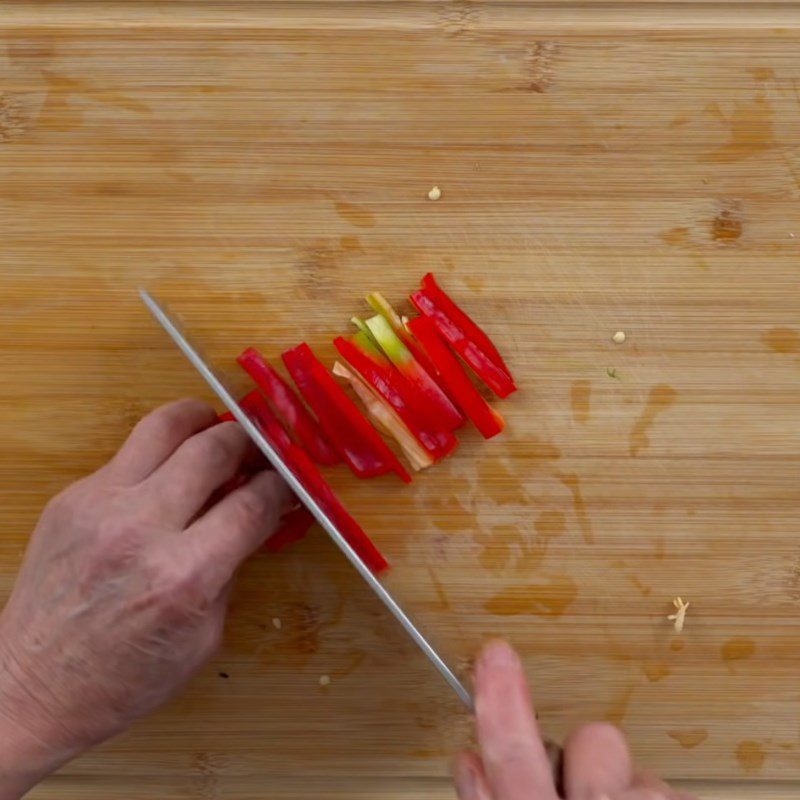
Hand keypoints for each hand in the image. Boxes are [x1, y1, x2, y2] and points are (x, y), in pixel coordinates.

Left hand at [0, 399, 289, 797]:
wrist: (31, 688)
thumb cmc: (126, 677)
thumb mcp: (205, 636)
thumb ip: (232, 568)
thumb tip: (255, 514)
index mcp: (185, 576)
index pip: (253, 502)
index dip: (282, 484)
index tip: (289, 480)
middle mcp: (142, 529)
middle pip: (214, 448)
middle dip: (249, 443)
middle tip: (258, 452)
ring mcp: (100, 505)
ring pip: (165, 426)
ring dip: (203, 421)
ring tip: (216, 432)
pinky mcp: (72, 498)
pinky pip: (129, 453)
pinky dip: (160, 454)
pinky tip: (167, 476)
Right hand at [454, 640, 695, 799]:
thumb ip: (494, 797)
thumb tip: (470, 758)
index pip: (514, 761)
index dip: (503, 702)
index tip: (495, 653)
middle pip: (596, 741)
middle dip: (589, 757)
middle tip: (584, 792)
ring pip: (637, 767)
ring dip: (624, 791)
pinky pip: (668, 790)